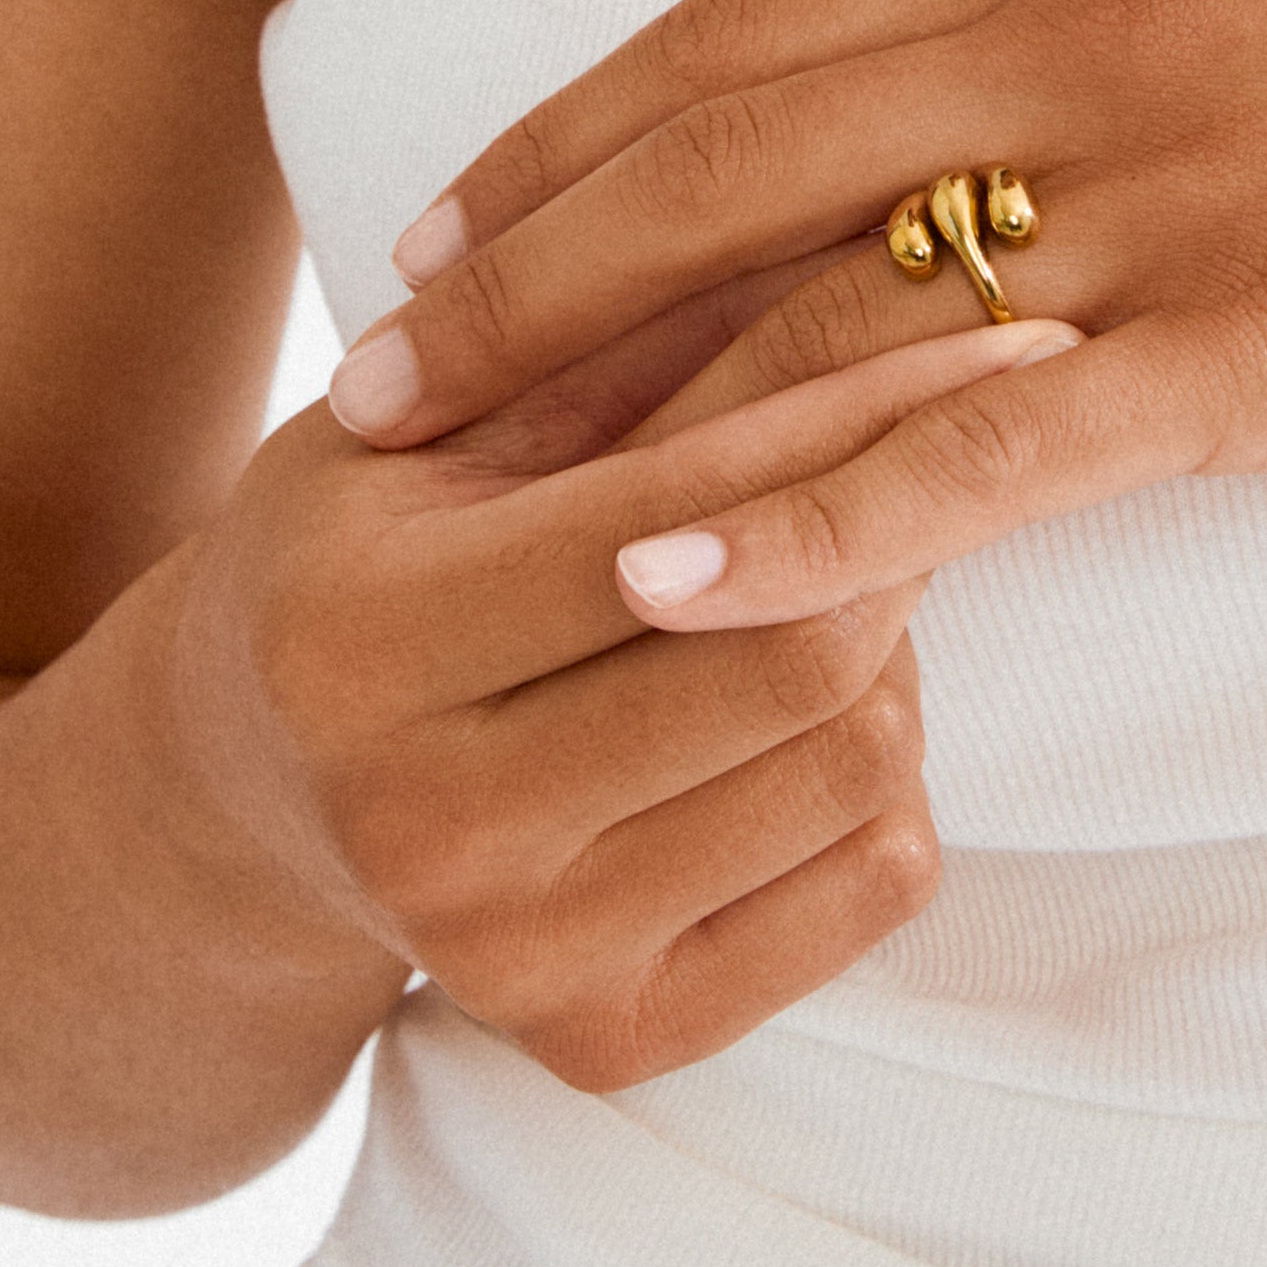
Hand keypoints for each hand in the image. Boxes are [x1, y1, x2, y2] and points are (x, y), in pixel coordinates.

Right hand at [161, 305, 1072, 1089]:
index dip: (865, 409)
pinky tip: (809, 710)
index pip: (681, 512)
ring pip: (853, 764)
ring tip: (831, 576)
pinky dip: (886, 775)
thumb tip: (862, 220)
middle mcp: (424, 827)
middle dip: (896, 522)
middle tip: (934, 441)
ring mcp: (513, 963)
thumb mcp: (436, 413)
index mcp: (359, 638)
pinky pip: (871, 884)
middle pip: (796, 658)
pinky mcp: (606, 1046)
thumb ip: (617, 333)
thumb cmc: (366, 546)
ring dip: (889, 644)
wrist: (247, 791)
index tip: (1020, 326)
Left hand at [328, 0, 1266, 627]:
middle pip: (721, 148)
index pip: (755, 30)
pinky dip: (812, 515)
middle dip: (523, 262)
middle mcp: (1083, 43)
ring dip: (609, 393)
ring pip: (817, 292)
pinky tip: (676, 582)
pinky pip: (991, 438)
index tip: (448, 213)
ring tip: (443, 488)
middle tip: (371, 374)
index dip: (575, 125)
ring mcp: (1166, 193)